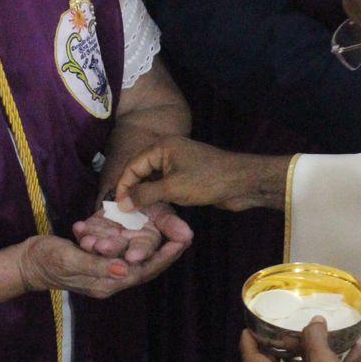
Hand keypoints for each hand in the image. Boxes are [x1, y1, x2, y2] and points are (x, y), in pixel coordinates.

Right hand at [13, 230, 187, 299]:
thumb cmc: (45, 261)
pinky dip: (135, 243)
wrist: (25, 264)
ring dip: (154, 247)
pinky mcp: (98, 264)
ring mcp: (104, 274)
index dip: (163, 257)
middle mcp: (109, 282)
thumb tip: (125, 269)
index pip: (143, 271)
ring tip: (173, 232)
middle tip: (186, 234)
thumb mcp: (69, 260)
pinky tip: (145, 231)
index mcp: (105, 283)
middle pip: (145, 268)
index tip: (182, 242)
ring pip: (136, 260)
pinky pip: (123, 254)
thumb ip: (96, 266)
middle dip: (166, 252)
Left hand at [72, 201, 192, 265]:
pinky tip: (78, 227)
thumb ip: (171, 225)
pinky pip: (85, 237)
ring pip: (100, 251)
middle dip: (111, 251)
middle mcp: (127, 252)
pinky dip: (82, 232)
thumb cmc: (150, 206)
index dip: (140, 254)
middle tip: (103, 246)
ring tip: (88, 240)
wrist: (129, 194)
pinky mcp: (92, 237)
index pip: (145, 255)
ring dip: (93, 246)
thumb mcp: (163, 212)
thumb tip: (188, 236)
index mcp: (146, 248)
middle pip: (119, 256)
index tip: (133, 256)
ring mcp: (108, 246)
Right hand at [114, 136, 286, 212]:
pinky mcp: (186, 176)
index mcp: (161, 147)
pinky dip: (158, 196)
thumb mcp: (172, 188)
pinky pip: (165, 185)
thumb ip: (145, 194)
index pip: (133, 166)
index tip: (118, 207)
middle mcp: (167, 152)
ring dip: (145, 195)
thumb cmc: (207, 180)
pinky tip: (154, 209)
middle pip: (141, 171)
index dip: (123, 186)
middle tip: (126, 213)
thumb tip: (122, 203)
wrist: (242, 182)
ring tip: (137, 214)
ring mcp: (178, 163)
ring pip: (153, 180)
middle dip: (132, 190)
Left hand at [240, 319, 360, 361]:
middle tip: (290, 330)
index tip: (248, 330)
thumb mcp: (322, 361)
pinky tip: (355, 354)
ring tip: (331, 338)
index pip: (252, 361)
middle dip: (285, 347)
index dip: (247, 344)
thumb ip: (315, 338)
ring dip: (318, 355)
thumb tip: (314, 322)